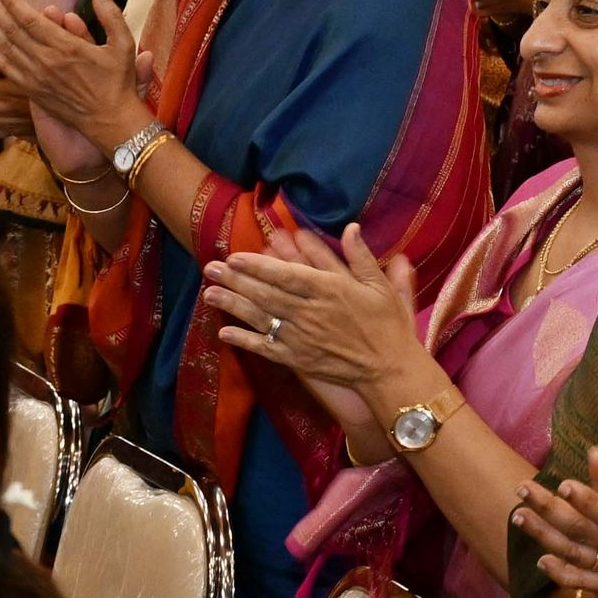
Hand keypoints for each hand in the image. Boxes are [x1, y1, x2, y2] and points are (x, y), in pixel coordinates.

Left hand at [0, 0, 142, 151]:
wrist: (109, 119)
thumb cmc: (118, 82)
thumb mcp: (124, 44)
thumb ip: (111, 15)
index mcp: (67, 47)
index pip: (31, 20)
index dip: (13, 4)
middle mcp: (46, 61)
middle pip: (13, 32)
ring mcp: (37, 78)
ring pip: (6, 50)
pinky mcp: (33, 91)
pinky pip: (9, 69)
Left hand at [214, 222, 434, 404]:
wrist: (388, 369)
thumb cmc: (388, 325)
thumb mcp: (381, 286)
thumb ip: (362, 257)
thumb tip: (351, 228)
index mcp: (330, 290)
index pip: (287, 274)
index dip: (259, 265)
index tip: (236, 256)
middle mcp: (310, 312)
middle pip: (266, 293)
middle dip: (236, 279)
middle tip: (211, 267)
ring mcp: (300, 337)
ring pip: (261, 317)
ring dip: (233, 304)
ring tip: (209, 292)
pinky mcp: (297, 359)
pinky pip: (266, 348)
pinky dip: (245, 340)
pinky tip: (224, 332)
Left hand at [518, 420, 597, 597]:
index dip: (589, 501)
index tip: (564, 484)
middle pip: (585, 531)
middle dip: (550, 510)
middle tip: (521, 489)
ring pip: (578, 553)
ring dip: (545, 536)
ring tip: (518, 516)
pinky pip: (588, 580)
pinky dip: (563, 573)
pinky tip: (542, 560)